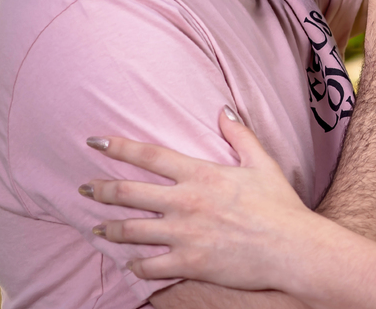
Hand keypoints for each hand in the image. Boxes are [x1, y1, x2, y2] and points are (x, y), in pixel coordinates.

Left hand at [82, 110, 321, 289]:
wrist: (292, 248)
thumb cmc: (280, 205)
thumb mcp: (262, 162)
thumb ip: (239, 134)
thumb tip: (223, 109)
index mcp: (200, 174)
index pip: (149, 155)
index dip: (118, 147)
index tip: (94, 142)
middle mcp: (185, 202)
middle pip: (128, 193)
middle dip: (99, 190)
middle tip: (83, 189)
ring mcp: (183, 235)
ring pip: (131, 231)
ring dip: (108, 229)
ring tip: (96, 228)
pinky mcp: (188, 264)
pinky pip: (149, 266)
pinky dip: (134, 265)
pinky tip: (128, 263)